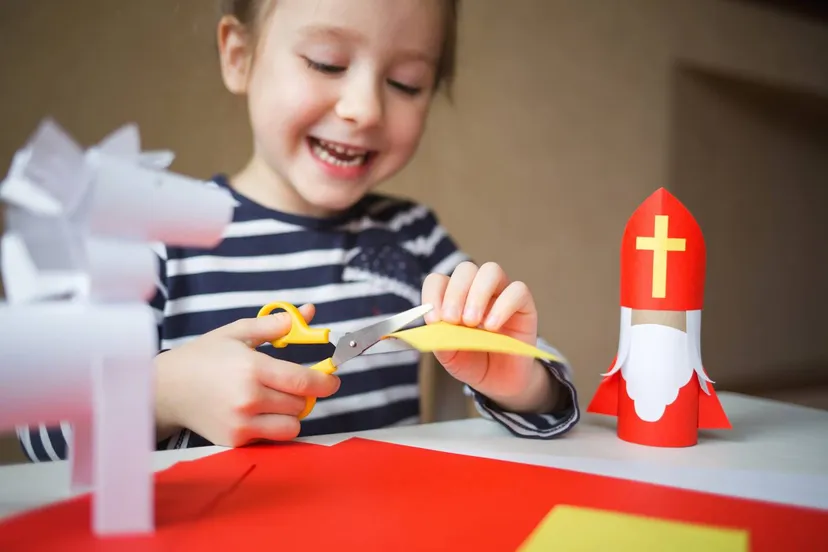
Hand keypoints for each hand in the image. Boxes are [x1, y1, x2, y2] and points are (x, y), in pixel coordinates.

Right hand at [154, 304, 339, 446]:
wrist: (166, 389)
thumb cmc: (203, 357)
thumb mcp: (236, 332)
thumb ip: (274, 325)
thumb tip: (306, 313)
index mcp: (252, 369)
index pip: (303, 382)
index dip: (325, 383)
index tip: (332, 381)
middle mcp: (249, 399)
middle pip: (300, 404)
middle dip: (302, 394)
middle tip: (289, 384)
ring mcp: (242, 424)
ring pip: (291, 425)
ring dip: (290, 413)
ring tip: (273, 400)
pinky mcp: (235, 441)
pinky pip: (271, 437)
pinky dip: (272, 426)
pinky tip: (256, 412)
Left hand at [422, 261, 558, 412]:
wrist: (500, 382)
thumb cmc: (472, 363)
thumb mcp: (450, 357)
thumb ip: (440, 342)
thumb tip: (434, 328)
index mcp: (453, 298)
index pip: (438, 280)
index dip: (433, 294)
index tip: (433, 319)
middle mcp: (476, 290)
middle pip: (465, 270)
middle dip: (455, 293)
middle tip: (452, 320)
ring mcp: (501, 294)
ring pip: (491, 271)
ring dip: (478, 294)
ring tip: (472, 322)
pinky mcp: (524, 305)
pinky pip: (518, 290)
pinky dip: (503, 306)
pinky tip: (492, 327)